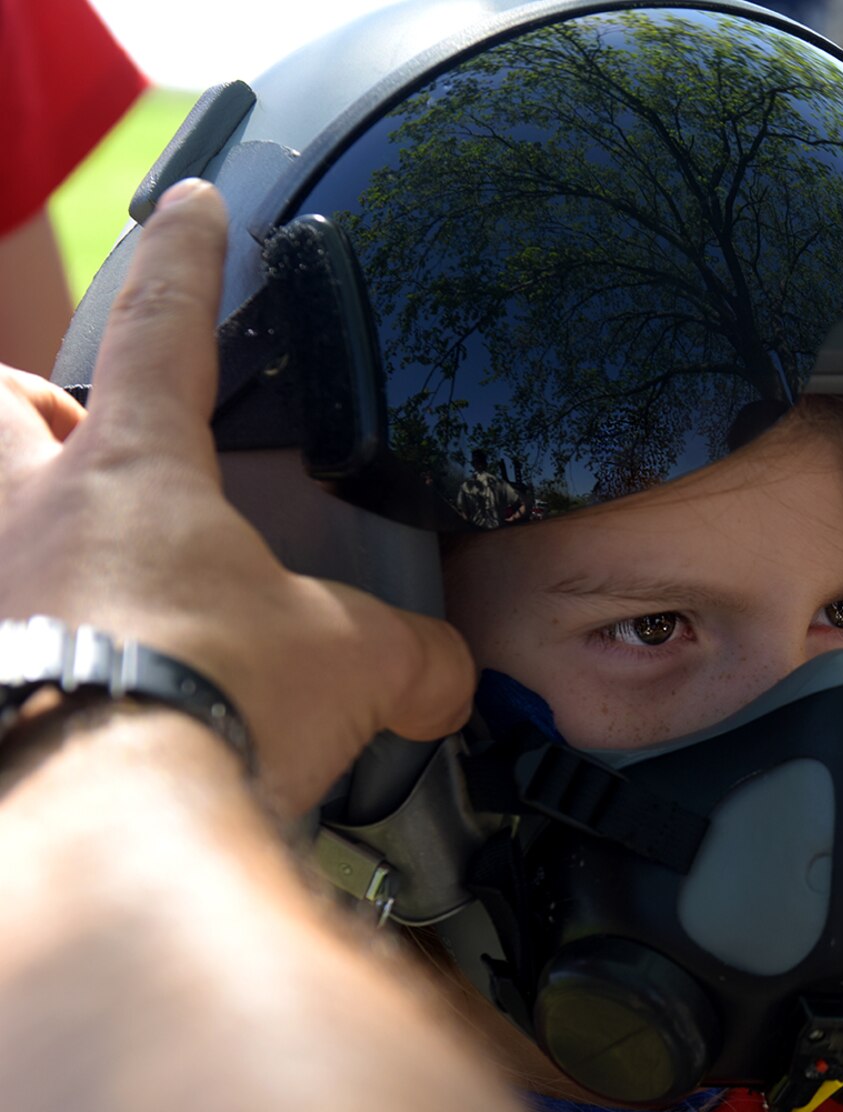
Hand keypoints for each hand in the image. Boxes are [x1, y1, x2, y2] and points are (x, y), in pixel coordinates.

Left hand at [0, 180, 474, 814]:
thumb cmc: (209, 703)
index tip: (192, 210)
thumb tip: (444, 677)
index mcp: (134, 477)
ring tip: (85, 568)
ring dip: (31, 526)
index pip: (160, 330)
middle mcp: (30, 520)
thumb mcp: (349, 663)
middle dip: (30, 405)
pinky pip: (3, 635)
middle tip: (78, 435)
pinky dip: (35, 638)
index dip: (185, 262)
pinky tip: (79, 674)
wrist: (102, 818)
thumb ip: (404, 654)